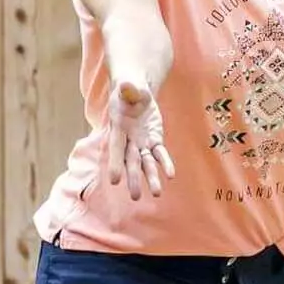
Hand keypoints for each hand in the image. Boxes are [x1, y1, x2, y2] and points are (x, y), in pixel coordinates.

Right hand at [101, 78, 174, 200]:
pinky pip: (159, 154)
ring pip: (146, 162)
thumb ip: (129, 89)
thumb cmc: (128, 88)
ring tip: (157, 193)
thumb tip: (127, 85)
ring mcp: (141, 142)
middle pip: (130, 161)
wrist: (135, 91)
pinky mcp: (154, 140)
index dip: (115, 163)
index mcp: (117, 127)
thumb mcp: (129, 86)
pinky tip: (170, 175)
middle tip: (135, 197)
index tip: (114, 180)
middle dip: (133, 178)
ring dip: (151, 177)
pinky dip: (165, 163)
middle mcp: (128, 139)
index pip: (116, 148)